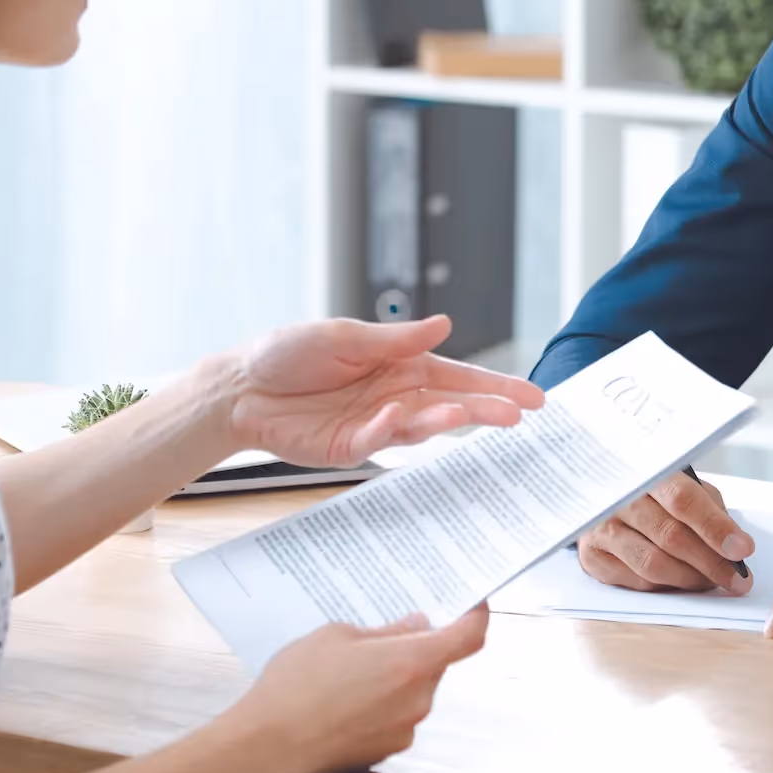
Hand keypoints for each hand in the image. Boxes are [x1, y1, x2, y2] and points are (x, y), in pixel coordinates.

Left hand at [217, 315, 541, 467]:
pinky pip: (376, 441)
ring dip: (446, 421)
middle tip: (520, 415)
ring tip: (470, 414)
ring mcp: (374, 425)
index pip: (458, 375)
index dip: (495, 385)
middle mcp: (394, 396)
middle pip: (450, 404)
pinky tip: (396, 414)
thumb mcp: (344, 334)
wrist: (241, 387)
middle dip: (486, 409)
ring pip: (421, 427)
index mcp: (400, 365)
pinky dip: (388, 428)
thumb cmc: (289, 353)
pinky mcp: (348, 448)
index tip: (531, 396)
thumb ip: (395, 338)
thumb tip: (443, 324)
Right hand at [225, 606, 491, 772]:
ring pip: (415, 690)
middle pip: (436, 663)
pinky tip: (344, 699)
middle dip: (416, 647)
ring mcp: (405, 730)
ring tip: (350, 670)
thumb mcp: (337, 637)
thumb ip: (385, 632)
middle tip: (382, 634)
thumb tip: (416, 627)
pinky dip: (381, 703)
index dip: (476, 616)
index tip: (471, 604)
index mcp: (412, 663)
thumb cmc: (297, 685)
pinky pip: (397, 716)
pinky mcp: (387, 752)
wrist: (266, 746)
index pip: (469, 637)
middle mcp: (418, 699)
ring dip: (396, 676)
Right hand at [575, 471, 754, 594]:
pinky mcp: (591, 556)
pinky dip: (665, 587)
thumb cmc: (652, 492)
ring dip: (690, 579)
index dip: (715, 527)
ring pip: (653, 564)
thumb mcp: (682, 485)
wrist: (599, 494)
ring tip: (712, 582)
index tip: (743, 549)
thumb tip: (736, 544)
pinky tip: (681, 583)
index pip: (684, 500)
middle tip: (737, 580)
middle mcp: (618, 498)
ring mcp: (599, 528)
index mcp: (646, 471)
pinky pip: (636, 581)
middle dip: (711, 562)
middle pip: (671, 537)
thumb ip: (708, 509)